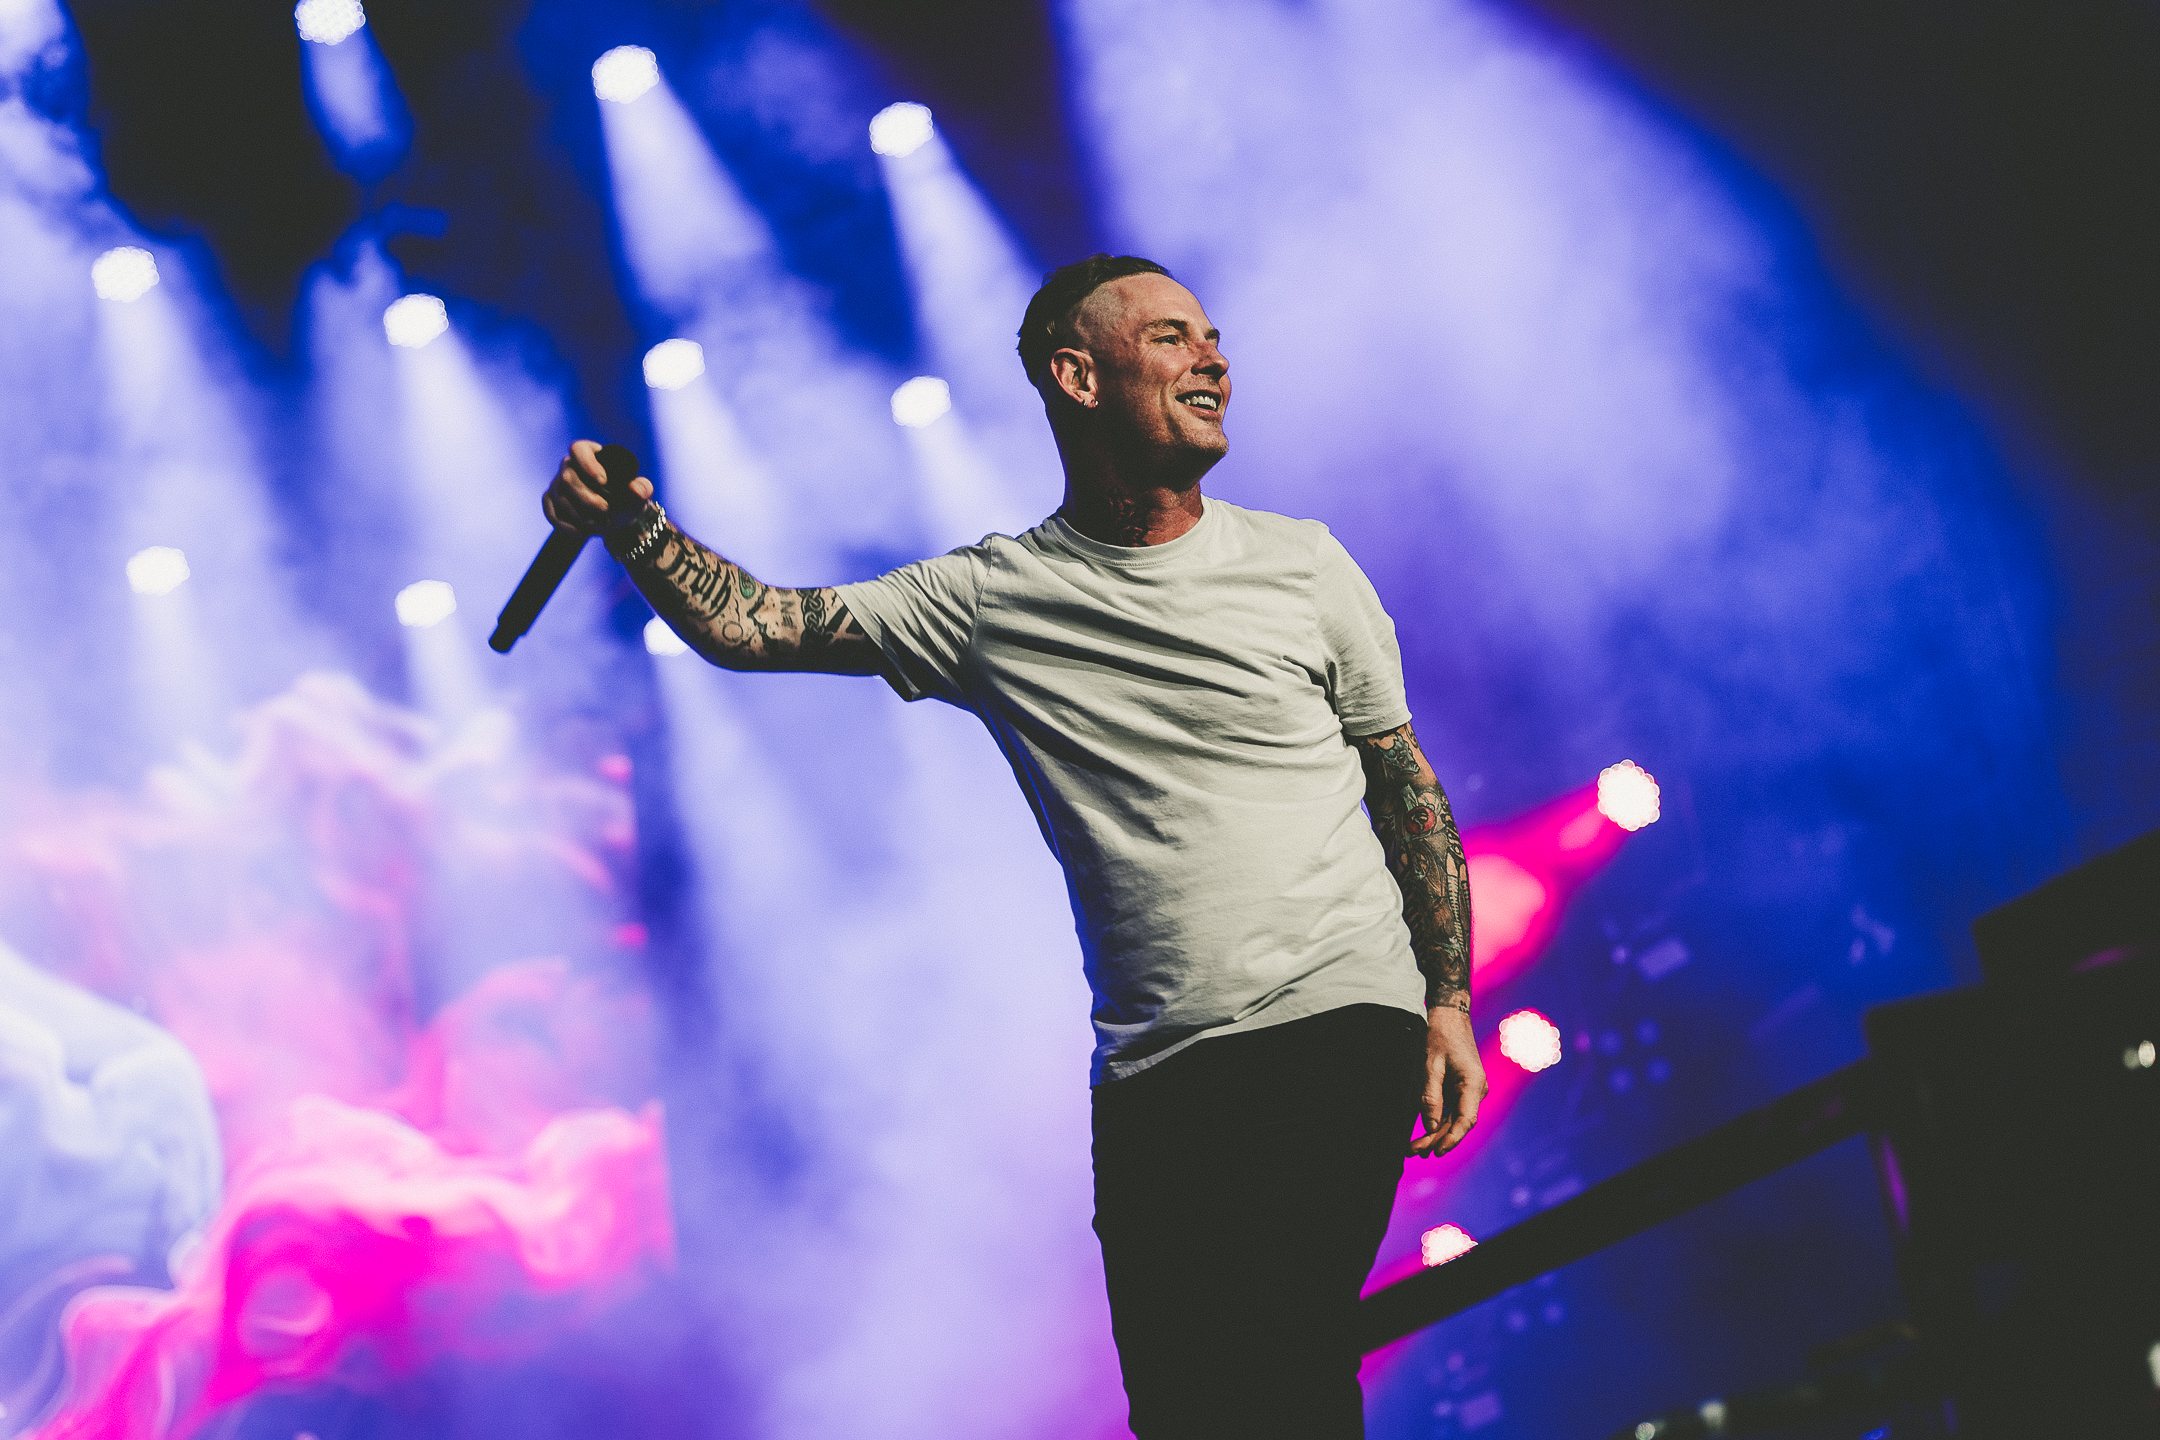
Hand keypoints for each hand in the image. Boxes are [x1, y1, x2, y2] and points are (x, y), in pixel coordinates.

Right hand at [543, 439, 653, 537]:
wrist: (616, 519)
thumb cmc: (626, 500)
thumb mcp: (639, 495)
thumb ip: (642, 489)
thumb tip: (636, 490)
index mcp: (590, 454)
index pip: (579, 449)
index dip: (587, 464)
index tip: (603, 482)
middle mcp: (569, 466)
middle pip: (567, 478)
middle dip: (587, 498)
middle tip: (606, 511)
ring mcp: (557, 484)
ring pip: (560, 498)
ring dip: (580, 515)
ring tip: (600, 524)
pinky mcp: (551, 502)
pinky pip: (551, 513)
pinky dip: (568, 526)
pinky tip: (584, 532)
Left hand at [1409, 1003, 1486, 1158]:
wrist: (1450, 1016)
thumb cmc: (1439, 1037)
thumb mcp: (1430, 1066)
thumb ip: (1430, 1097)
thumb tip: (1430, 1127)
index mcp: (1473, 1085)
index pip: (1466, 1121)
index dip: (1451, 1139)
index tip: (1436, 1152)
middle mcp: (1477, 1090)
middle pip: (1458, 1123)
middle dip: (1436, 1140)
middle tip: (1411, 1152)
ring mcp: (1471, 1090)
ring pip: (1454, 1119)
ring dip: (1435, 1134)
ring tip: (1413, 1148)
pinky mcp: (1463, 1088)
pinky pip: (1452, 1110)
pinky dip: (1438, 1121)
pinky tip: (1423, 1133)